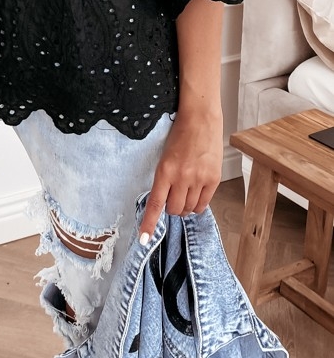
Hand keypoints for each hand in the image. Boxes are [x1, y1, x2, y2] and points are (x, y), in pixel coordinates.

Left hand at [139, 106, 222, 243]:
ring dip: (185, 206)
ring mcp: (199, 179)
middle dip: (172, 209)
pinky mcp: (213, 179)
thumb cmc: (180, 134)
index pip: (156, 204)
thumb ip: (166, 179)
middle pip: (174, 210)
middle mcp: (181, 177)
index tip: (144, 239)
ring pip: (189, 209)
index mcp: (164, 170)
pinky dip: (198, 204)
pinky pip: (204, 204)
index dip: (149, 224)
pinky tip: (196, 194)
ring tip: (185, 192)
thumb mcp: (166, 157)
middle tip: (173, 197)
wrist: (200, 118)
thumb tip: (166, 202)